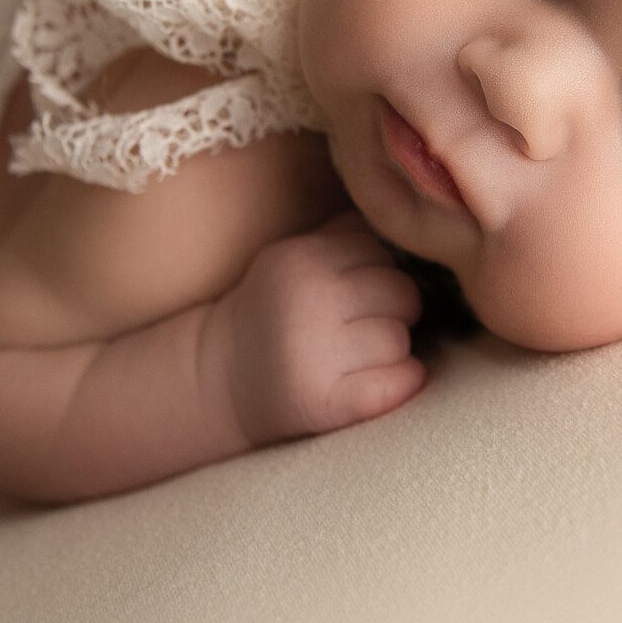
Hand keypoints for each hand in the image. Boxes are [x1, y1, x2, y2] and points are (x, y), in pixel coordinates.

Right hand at [211, 211, 426, 446]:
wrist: (218, 381)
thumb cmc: (272, 315)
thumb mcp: (291, 259)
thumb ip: (341, 237)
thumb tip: (404, 221)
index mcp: (299, 259)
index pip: (381, 252)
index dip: (379, 274)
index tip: (361, 294)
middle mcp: (306, 302)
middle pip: (401, 294)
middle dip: (395, 312)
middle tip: (368, 327)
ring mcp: (314, 354)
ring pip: (400, 340)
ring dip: (393, 351)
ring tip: (362, 357)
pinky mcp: (324, 401)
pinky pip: (399, 382)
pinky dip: (402, 381)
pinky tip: (382, 381)